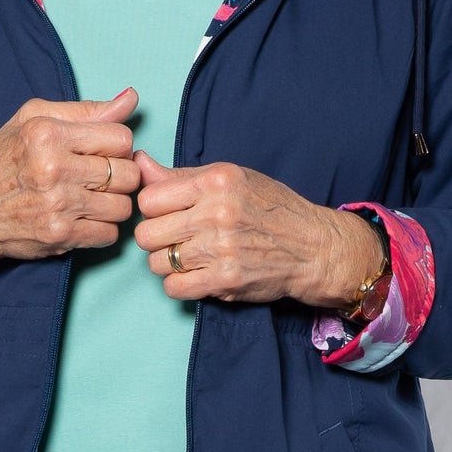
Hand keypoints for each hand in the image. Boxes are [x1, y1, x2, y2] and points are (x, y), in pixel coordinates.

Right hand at [0, 92, 139, 288]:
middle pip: (128, 173)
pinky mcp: (59, 235)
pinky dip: (101, 229)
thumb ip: (85, 111)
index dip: (118, 146)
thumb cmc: (0, 162)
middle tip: (99, 179)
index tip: (102, 153)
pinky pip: (109, 234)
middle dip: (120, 176)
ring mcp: (57, 204)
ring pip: (123, 206)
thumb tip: (131, 98)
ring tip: (91, 199)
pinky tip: (83, 219)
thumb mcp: (33, 120)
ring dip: (112, 205)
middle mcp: (53, 168)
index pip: (121, 138)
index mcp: (47, 133)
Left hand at [132, 152, 385, 311]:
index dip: (153, 210)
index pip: (149, 199)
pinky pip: (174, 288)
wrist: (313, 248)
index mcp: (216, 181)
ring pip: (157, 263)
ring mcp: (221, 249)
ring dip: (167, 264)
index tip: (168, 215)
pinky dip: (179, 285)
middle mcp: (217, 212)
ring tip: (188, 257)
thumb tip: (138, 163)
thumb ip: (181, 176)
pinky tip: (195, 275)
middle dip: (155, 239)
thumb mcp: (232, 179)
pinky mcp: (225, 280)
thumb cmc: (271, 209)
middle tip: (175, 239)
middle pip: (147, 233)